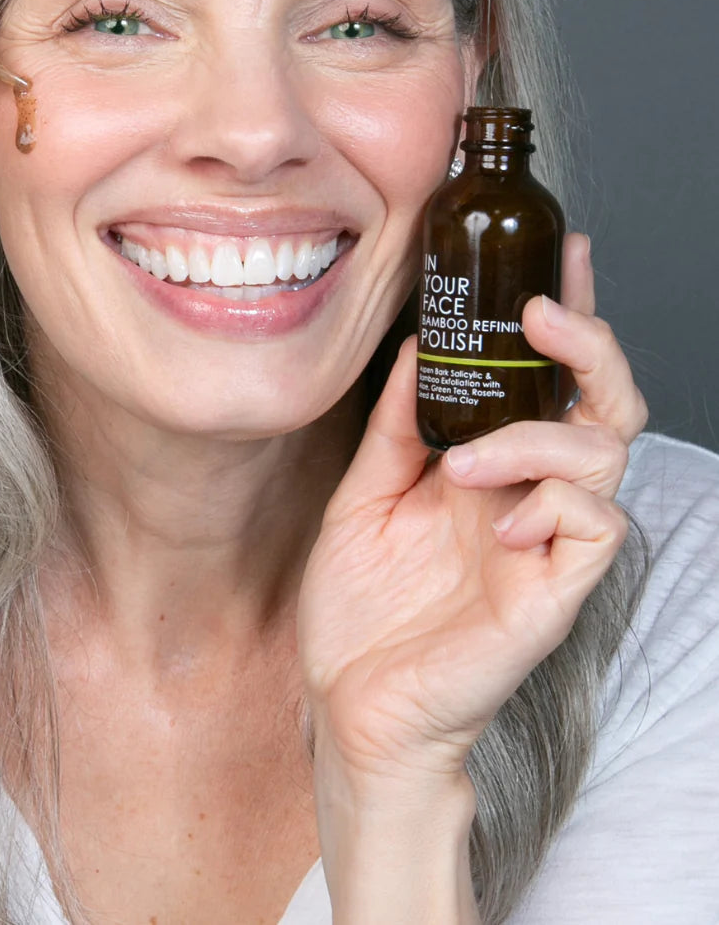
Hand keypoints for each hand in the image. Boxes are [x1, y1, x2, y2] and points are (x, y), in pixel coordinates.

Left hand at [297, 233, 646, 784]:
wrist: (349, 700)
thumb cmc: (360, 604)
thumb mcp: (363, 493)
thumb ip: (397, 425)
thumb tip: (420, 342)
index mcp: (488, 466)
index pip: (546, 381)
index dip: (565, 320)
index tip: (561, 254)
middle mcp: (528, 498)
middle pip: (604, 406)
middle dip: (589, 348)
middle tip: (543, 315)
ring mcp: (545, 545)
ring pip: (604, 456)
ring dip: (538, 438)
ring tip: (467, 463)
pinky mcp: (553, 596)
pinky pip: (595, 528)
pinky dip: (552, 505)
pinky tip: (498, 522)